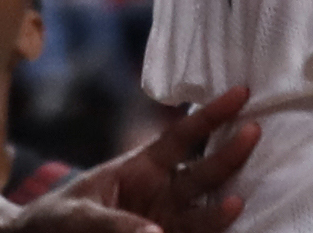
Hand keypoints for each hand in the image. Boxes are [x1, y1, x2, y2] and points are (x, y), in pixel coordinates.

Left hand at [48, 88, 256, 232]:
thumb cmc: (57, 221)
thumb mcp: (78, 216)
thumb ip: (113, 224)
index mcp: (142, 167)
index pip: (182, 137)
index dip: (210, 115)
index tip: (240, 93)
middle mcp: (163, 192)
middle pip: (202, 173)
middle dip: (228, 154)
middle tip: (254, 131)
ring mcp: (167, 222)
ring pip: (204, 212)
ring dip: (222, 207)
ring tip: (239, 202)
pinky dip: (212, 232)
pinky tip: (231, 228)